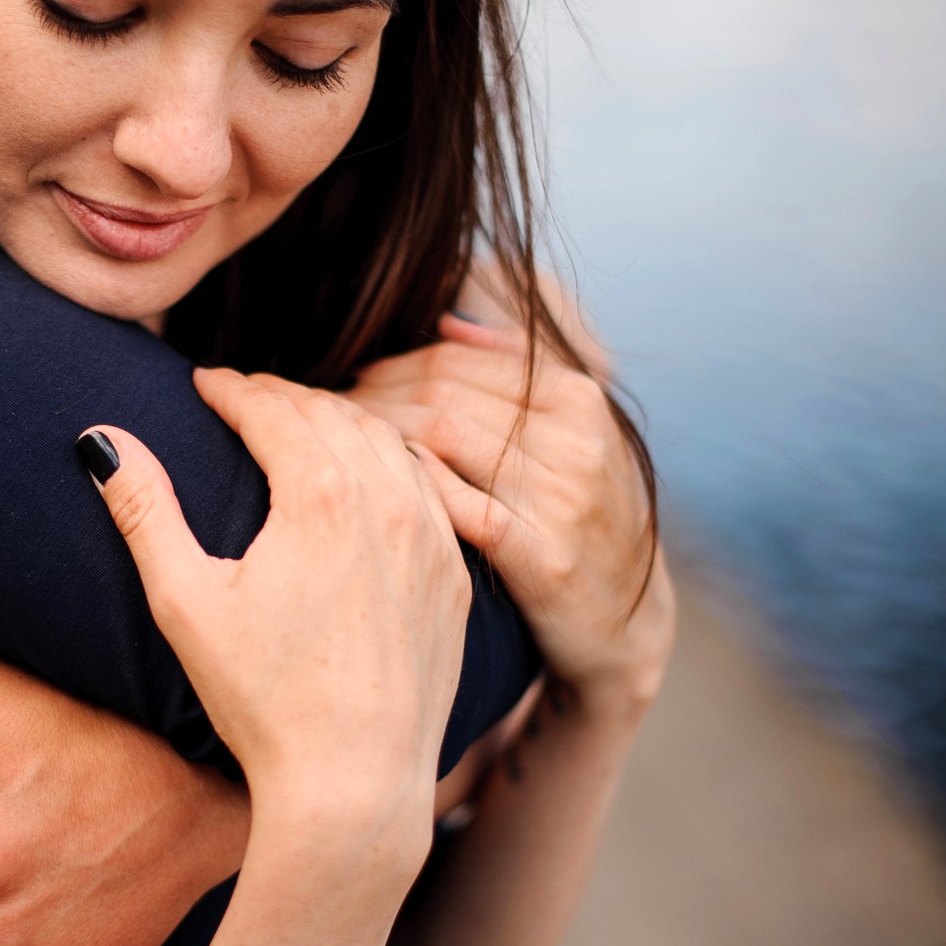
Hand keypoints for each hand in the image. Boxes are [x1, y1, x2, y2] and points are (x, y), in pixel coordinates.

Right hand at [79, 367, 467, 852]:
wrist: (354, 784)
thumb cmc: (262, 700)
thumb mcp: (184, 602)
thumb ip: (145, 510)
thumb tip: (101, 438)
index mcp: (321, 494)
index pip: (271, 409)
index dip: (230, 388)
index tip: (203, 380)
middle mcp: (389, 500)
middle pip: (332, 414)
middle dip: (283, 397)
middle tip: (245, 396)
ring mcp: (433, 537)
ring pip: (388, 443)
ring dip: (341, 422)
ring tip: (302, 424)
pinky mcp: (455, 577)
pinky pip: (430, 490)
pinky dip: (394, 464)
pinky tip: (372, 476)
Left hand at [348, 306, 675, 719]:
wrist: (626, 624)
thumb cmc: (577, 519)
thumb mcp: (571, 437)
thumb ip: (514, 376)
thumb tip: (447, 321)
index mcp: (576, 397)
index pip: (456, 360)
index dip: (388, 367)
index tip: (347, 383)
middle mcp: (575, 439)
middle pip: (441, 393)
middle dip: (369, 397)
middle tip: (319, 414)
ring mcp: (562, 497)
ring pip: (442, 438)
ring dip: (374, 437)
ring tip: (331, 448)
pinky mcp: (544, 557)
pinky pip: (461, 507)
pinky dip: (411, 488)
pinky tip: (369, 492)